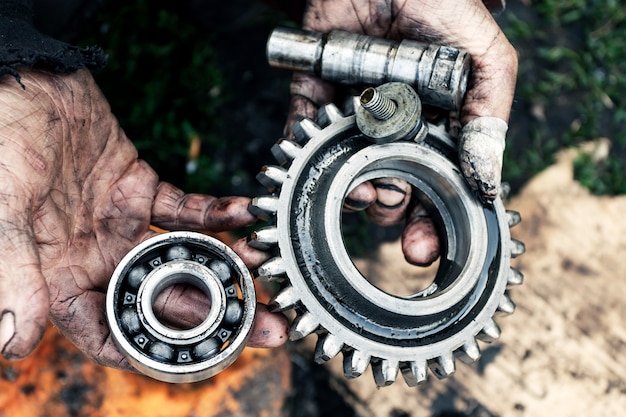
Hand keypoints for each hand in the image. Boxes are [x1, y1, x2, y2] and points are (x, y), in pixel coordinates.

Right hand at [0, 68, 286, 369]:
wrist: (24, 81)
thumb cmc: (0, 144)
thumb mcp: (3, 214)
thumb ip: (13, 276)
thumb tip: (13, 343)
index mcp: (61, 275)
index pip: (108, 331)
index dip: (150, 351)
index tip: (200, 360)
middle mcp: (96, 257)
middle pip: (164, 299)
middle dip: (215, 315)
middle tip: (265, 327)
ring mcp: (122, 224)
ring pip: (183, 256)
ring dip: (227, 265)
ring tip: (267, 272)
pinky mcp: (141, 188)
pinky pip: (186, 209)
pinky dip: (217, 213)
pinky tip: (246, 216)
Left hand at [286, 0, 516, 263]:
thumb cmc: (444, 4)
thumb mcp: (485, 61)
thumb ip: (487, 119)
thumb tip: (488, 184)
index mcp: (436, 129)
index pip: (436, 189)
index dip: (433, 224)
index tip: (423, 249)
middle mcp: (394, 130)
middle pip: (390, 190)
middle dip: (387, 209)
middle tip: (383, 205)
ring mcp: (353, 117)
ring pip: (345, 173)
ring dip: (347, 188)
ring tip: (352, 184)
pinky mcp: (316, 96)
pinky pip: (302, 135)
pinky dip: (301, 155)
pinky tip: (308, 167)